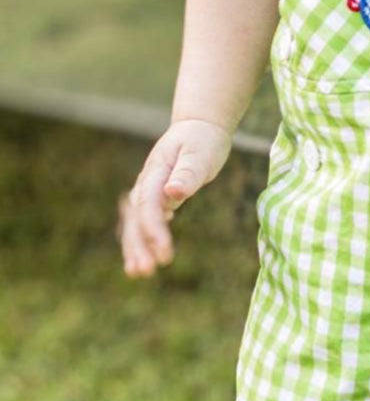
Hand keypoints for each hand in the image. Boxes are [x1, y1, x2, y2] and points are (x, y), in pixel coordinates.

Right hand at [116, 118, 233, 277]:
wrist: (198, 127)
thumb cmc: (202, 140)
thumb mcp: (199, 153)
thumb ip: (187, 173)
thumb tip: (173, 193)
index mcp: (155, 173)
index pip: (148, 206)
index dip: (154, 231)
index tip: (164, 255)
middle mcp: (147, 183)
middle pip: (137, 218)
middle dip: (139, 245)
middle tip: (145, 271)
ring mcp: (149, 191)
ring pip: (136, 223)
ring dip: (136, 247)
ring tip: (138, 273)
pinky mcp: (157, 198)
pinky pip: (146, 222)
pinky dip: (143, 240)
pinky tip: (145, 258)